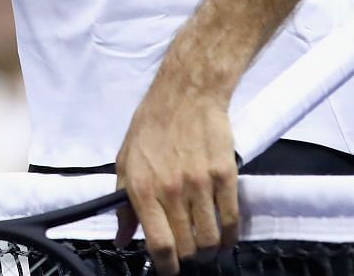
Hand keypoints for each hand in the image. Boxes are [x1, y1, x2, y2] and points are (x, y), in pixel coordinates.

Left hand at [113, 73, 238, 274]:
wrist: (186, 95)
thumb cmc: (151, 126)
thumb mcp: (125, 162)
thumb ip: (124, 204)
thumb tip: (122, 239)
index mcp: (142, 188)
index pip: (159, 243)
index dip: (166, 266)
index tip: (169, 270)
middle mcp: (171, 189)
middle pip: (188, 246)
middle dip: (188, 257)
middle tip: (187, 252)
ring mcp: (200, 184)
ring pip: (210, 238)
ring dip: (209, 249)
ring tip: (206, 246)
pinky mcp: (225, 176)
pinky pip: (232, 220)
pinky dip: (229, 236)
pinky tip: (225, 237)